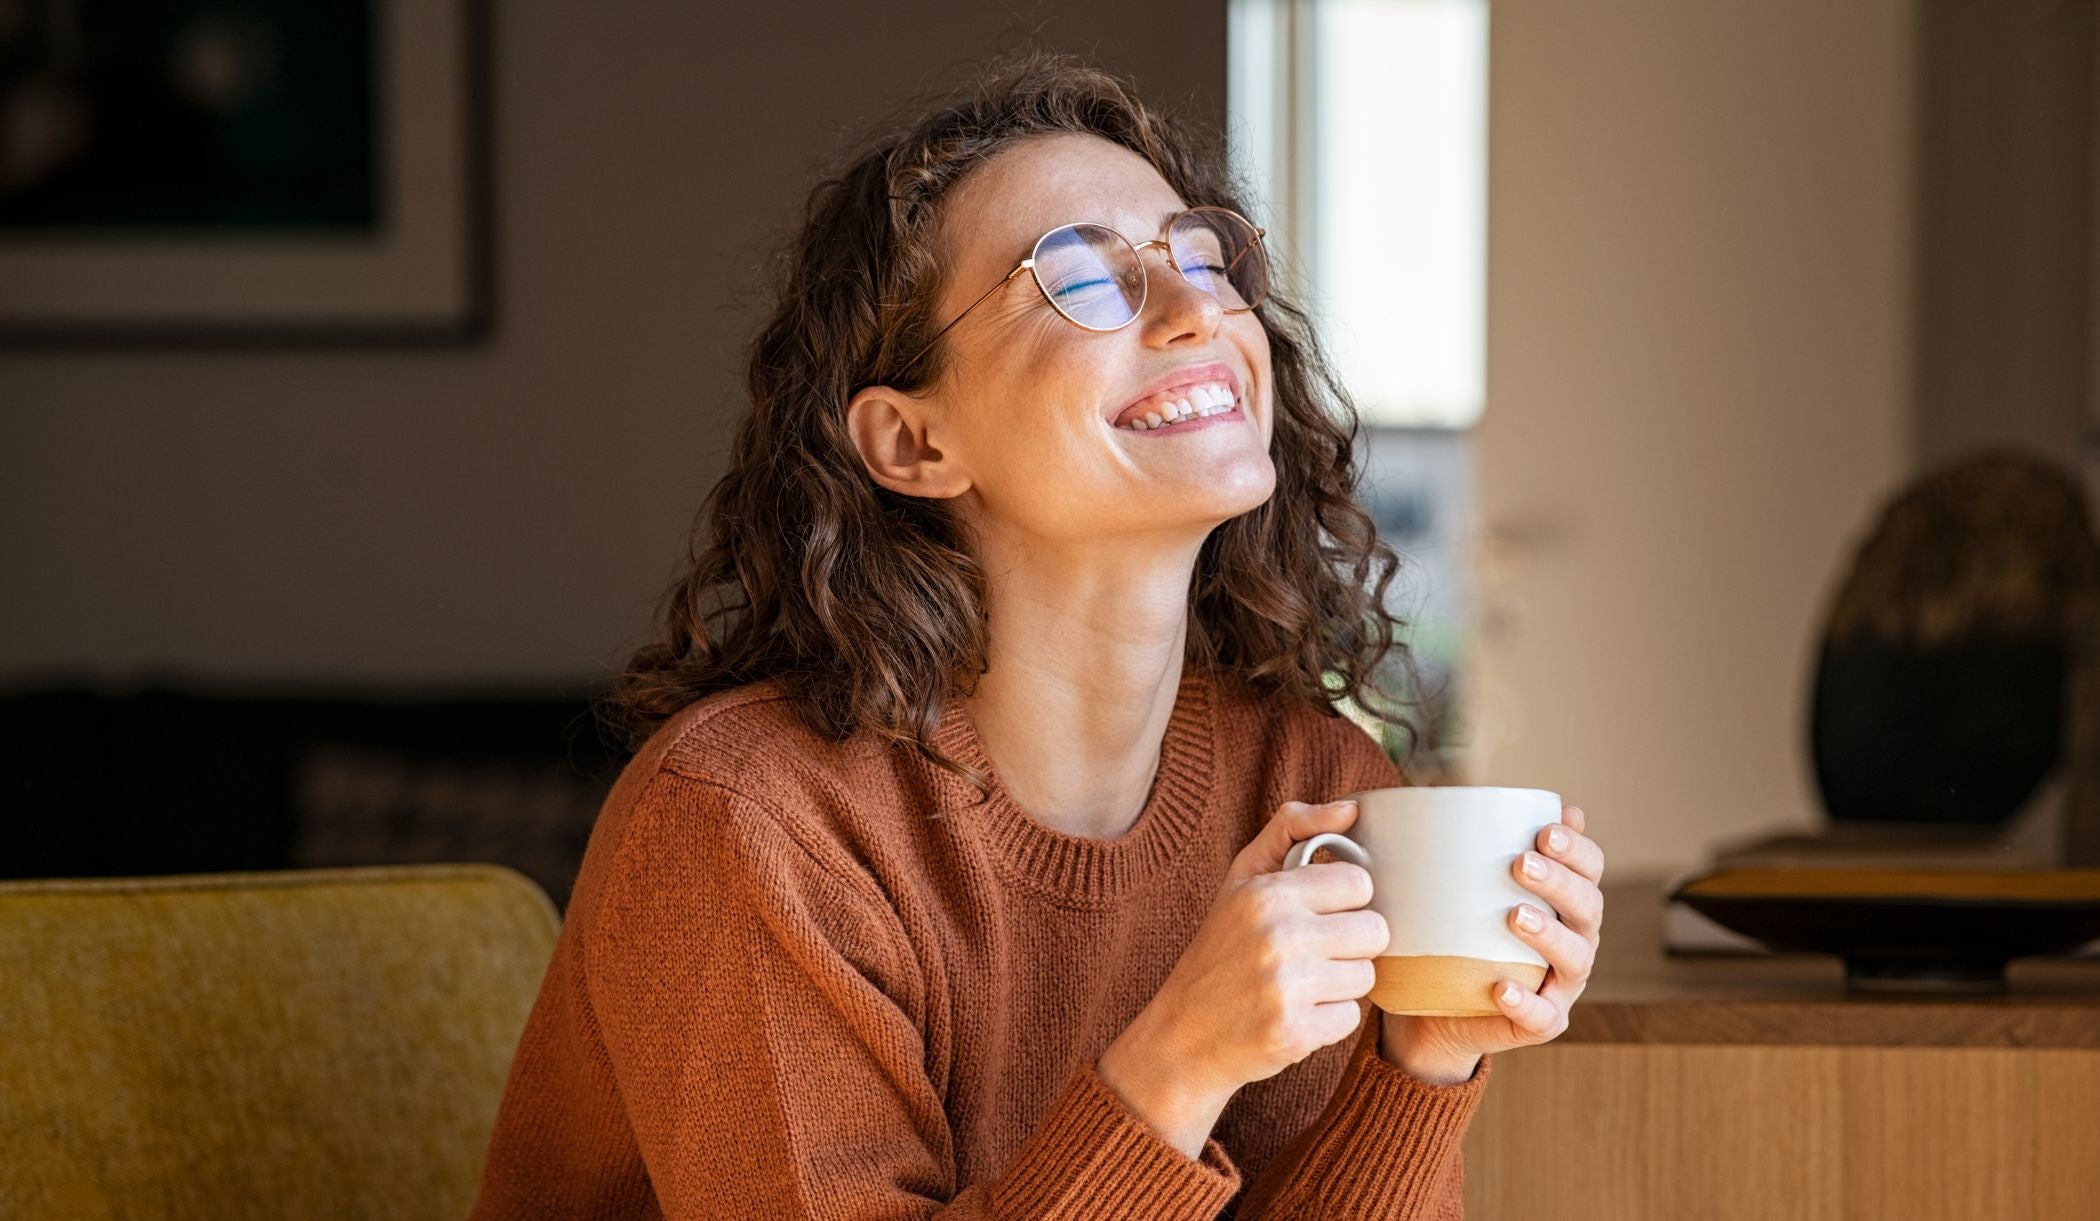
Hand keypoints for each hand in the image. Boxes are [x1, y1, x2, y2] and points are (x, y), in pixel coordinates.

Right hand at [1097, 798, 1389, 1153]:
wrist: (1182, 1035)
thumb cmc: (1219, 950)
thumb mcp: (1242, 879)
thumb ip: (1292, 829)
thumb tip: (1351, 808)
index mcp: (1267, 893)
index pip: (1359, 884)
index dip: (1345, 901)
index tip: (1320, 914)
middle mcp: (1277, 936)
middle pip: (1374, 931)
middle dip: (1351, 944)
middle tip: (1314, 953)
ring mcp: (1286, 988)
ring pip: (1366, 977)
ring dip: (1341, 984)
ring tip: (1301, 985)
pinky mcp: (1294, 1033)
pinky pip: (1351, 1018)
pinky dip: (1329, 1021)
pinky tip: (1296, 1014)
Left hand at [1381, 804, 1604, 1079]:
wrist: (1436, 1008)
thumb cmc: (1456, 934)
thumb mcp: (1462, 888)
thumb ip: (1476, 848)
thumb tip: (1477, 798)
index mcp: (1565, 902)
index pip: (1589, 869)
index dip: (1577, 849)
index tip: (1545, 830)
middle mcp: (1575, 940)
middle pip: (1588, 908)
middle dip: (1560, 882)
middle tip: (1521, 864)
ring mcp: (1561, 985)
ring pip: (1575, 959)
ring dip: (1550, 935)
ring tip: (1515, 916)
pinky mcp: (1541, 1023)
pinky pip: (1543, 1017)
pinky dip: (1526, 1002)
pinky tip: (1502, 988)